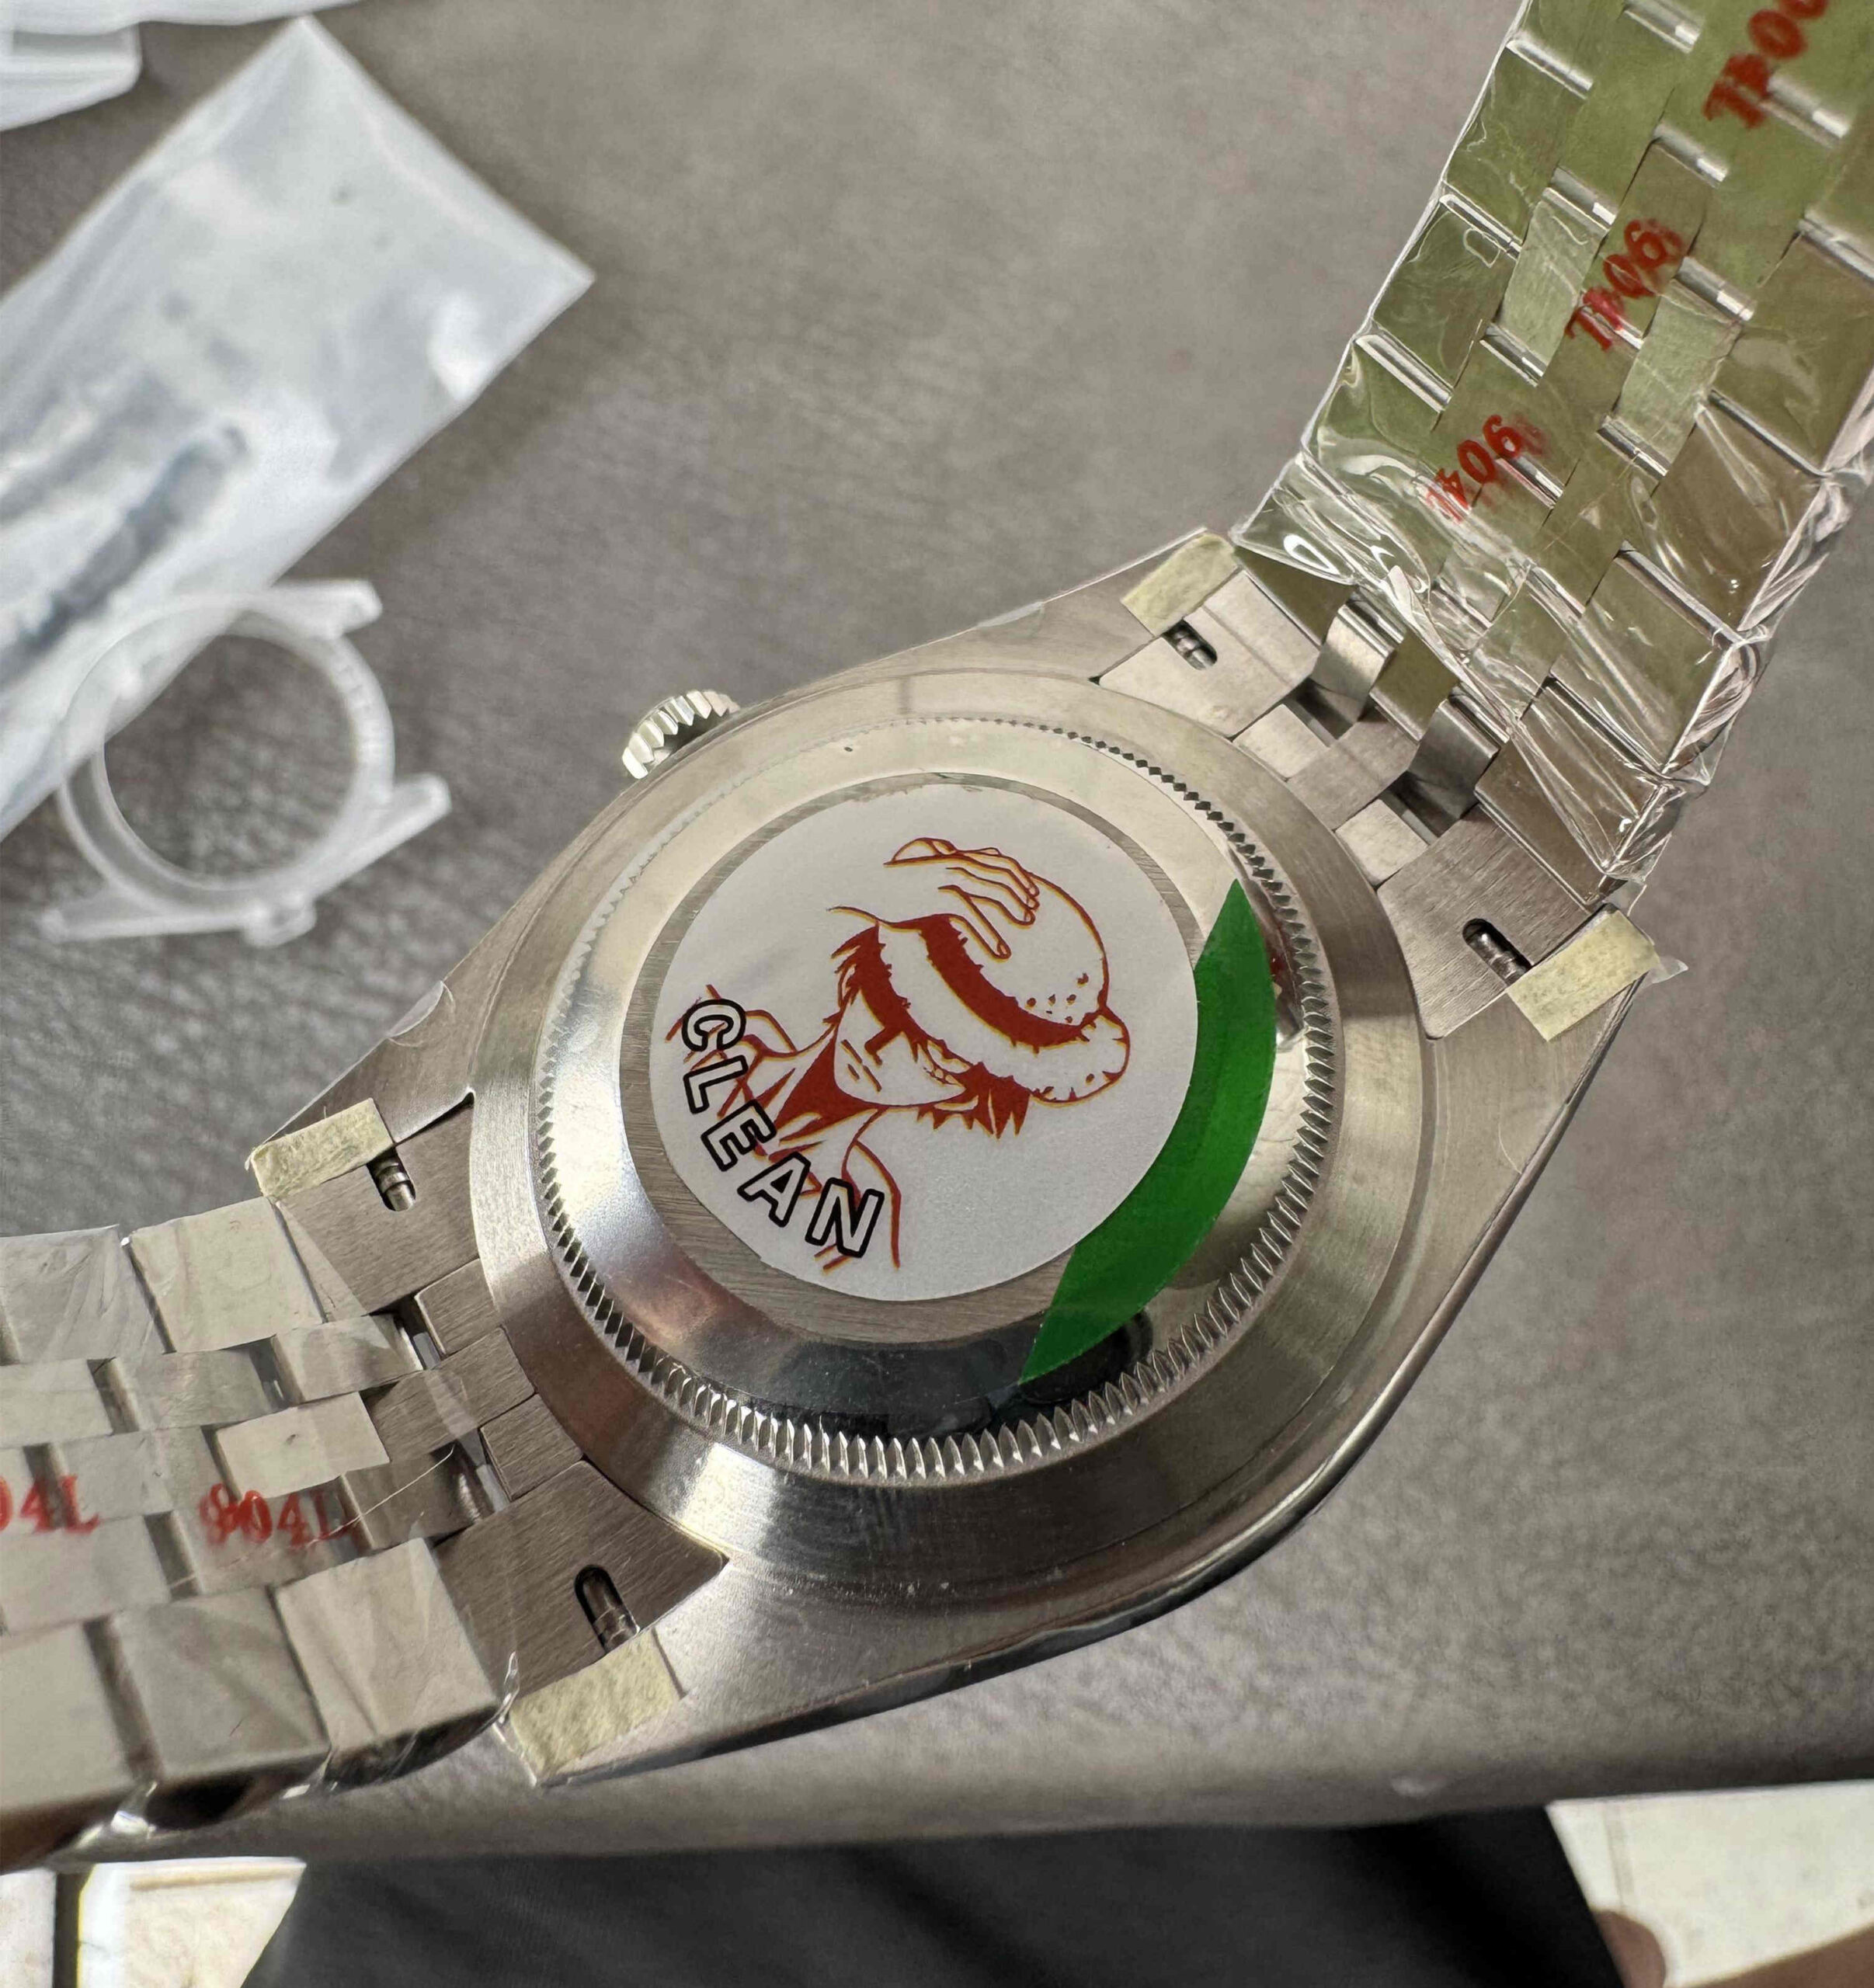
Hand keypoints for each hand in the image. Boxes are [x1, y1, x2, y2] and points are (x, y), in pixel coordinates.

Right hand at [836, 837, 1040, 960]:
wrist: (866, 883)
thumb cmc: (896, 882)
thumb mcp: (927, 874)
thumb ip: (950, 874)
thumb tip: (965, 877)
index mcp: (956, 858)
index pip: (1000, 862)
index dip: (1020, 878)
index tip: (1033, 895)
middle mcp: (956, 864)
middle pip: (1001, 877)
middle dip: (1020, 895)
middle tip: (1033, 915)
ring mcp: (947, 880)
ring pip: (990, 894)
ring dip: (1011, 911)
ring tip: (1025, 927)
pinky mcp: (937, 898)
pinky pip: (970, 917)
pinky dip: (988, 935)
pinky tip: (999, 951)